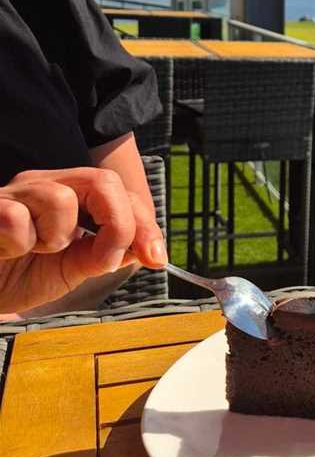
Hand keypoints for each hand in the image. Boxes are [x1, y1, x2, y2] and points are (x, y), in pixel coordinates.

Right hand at [0, 168, 166, 312]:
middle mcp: (45, 184)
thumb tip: (150, 250)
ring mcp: (14, 193)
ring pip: (60, 199)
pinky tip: (9, 252)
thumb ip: (108, 254)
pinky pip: (16, 218)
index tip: (157, 258)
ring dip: (58, 238)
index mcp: (72, 194)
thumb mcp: (74, 268)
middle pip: (102, 182)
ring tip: (38, 252)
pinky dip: (20, 243)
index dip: (145, 225)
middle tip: (103, 261)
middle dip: (118, 226)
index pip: (123, 194)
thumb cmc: (18, 273)